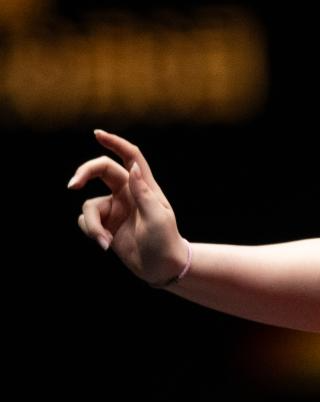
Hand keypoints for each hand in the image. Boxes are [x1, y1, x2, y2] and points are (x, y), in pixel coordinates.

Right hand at [68, 130, 188, 284]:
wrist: (161, 267)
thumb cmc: (165, 241)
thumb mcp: (158, 218)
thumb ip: (144, 193)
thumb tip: (133, 167)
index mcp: (144, 187)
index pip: (130, 157)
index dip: (115, 143)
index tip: (97, 134)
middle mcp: (127, 192)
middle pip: (100, 170)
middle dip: (83, 174)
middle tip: (72, 185)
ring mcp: (114, 208)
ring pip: (88, 205)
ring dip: (92, 225)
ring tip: (105, 242)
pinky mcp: (105, 223)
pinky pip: (84, 220)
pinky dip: (91, 232)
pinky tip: (105, 245)